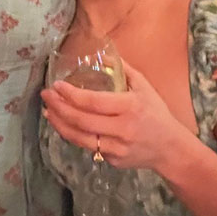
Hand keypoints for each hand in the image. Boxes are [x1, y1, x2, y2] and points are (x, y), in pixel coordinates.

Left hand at [41, 60, 186, 170]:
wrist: (170, 148)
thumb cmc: (156, 113)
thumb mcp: (145, 87)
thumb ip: (124, 70)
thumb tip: (103, 55)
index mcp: (130, 107)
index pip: (93, 102)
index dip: (71, 95)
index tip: (56, 86)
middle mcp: (122, 129)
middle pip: (81, 120)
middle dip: (59, 107)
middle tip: (46, 96)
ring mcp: (117, 148)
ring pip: (80, 138)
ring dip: (59, 124)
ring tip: (48, 112)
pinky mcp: (113, 160)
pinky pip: (88, 147)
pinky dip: (73, 135)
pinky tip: (65, 125)